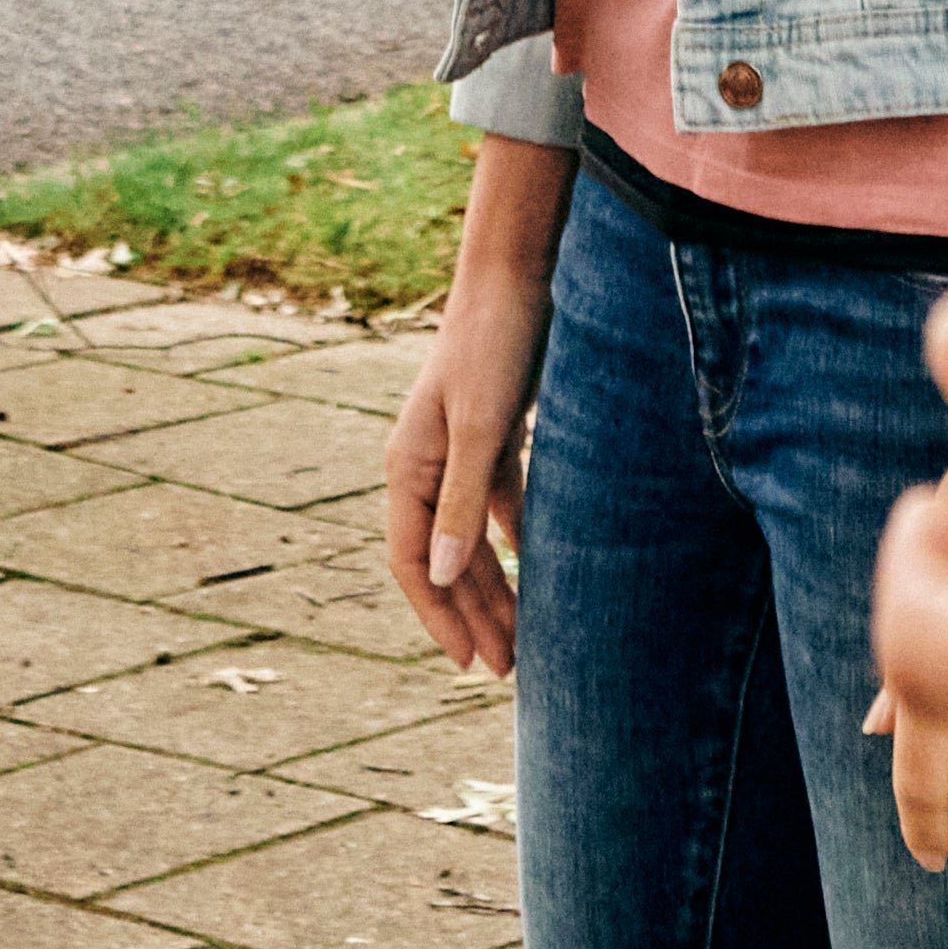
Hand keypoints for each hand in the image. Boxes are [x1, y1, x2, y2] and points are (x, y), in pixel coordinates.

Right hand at [383, 144, 569, 675]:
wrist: (516, 277)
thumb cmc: (491, 346)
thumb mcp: (480, 429)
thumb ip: (463, 503)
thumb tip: (445, 578)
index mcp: (407, 468)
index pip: (414, 562)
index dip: (437, 615)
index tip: (465, 662)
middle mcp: (425, 467)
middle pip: (445, 560)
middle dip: (470, 616)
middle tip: (503, 671)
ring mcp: (459, 454)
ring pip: (473, 540)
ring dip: (495, 588)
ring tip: (520, 640)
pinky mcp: (493, 439)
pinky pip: (499, 508)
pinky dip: (516, 543)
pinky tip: (540, 574)